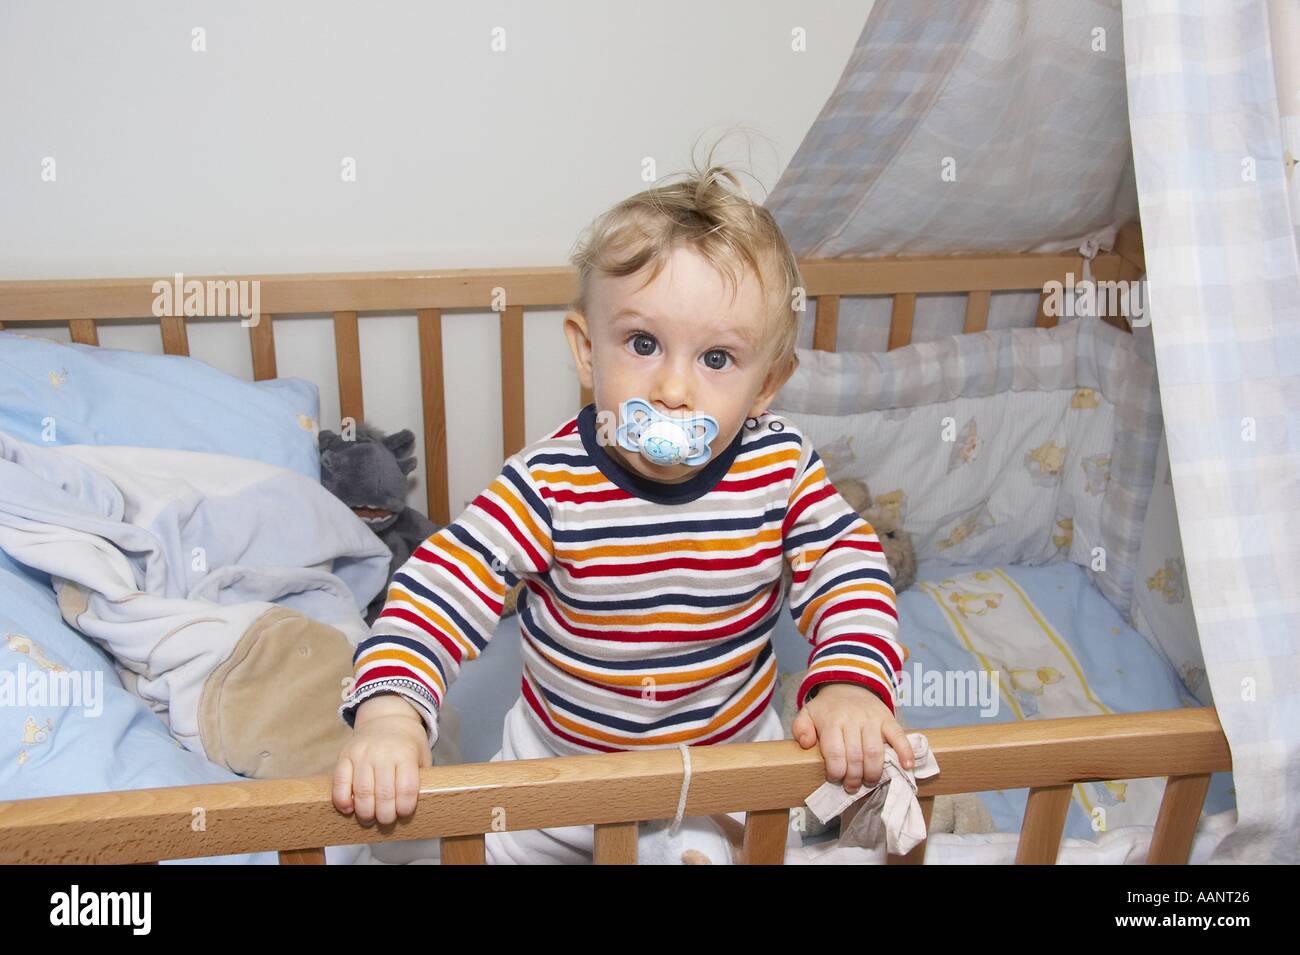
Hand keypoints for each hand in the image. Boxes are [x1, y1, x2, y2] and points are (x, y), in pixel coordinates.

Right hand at [332, 695, 431, 824]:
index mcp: (405, 754)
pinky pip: (340, 782)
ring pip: (362, 791)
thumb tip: (418, 805)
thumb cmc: (407, 744)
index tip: (404, 815)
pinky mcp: (345, 755)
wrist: (387, 717)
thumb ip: (420, 777)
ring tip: (369, 819)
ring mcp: (362, 753)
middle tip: (386, 822)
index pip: (407, 788)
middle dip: (385, 815)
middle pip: (384, 793)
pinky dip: (342, 800)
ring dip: (365, 812)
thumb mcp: (421, 755)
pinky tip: (349, 809)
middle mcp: (383, 753)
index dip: (405, 807)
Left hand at [791, 682, 914, 792]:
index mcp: (831, 721)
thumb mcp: (807, 714)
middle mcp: (852, 719)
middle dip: (854, 777)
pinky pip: (899, 736)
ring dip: (873, 773)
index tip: (836, 780)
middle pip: (855, 755)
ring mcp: (872, 719)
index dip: (836, 772)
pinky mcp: (888, 719)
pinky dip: (905, 752)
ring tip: (869, 783)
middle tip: (852, 787)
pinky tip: (907, 767)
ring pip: (875, 751)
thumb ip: (800, 728)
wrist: (850, 686)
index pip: (834, 752)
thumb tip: (806, 744)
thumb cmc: (829, 709)